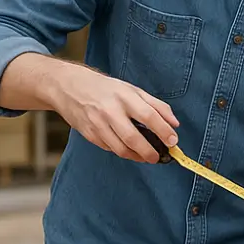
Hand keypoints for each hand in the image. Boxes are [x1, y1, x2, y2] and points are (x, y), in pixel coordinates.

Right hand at [49, 64, 179, 163]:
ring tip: (146, 156)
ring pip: (120, 148)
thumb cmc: (106, 89)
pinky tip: (129, 150)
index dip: (163, 131)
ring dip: (136, 156)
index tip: (173, 141)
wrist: (68, 86)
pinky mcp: (88, 134)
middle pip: (133, 137)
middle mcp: (110, 110)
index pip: (149, 116)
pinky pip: (109, 148)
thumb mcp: (133, 90)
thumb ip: (156, 106)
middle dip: (149, 151)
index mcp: (124, 97)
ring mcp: (97, 123)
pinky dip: (122, 152)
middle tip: (158, 157)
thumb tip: (174, 124)